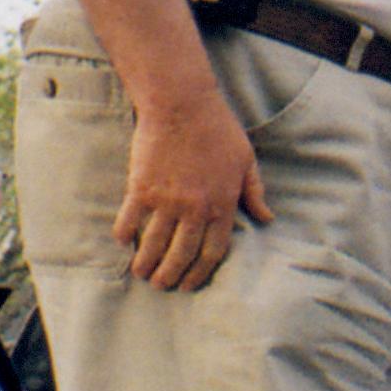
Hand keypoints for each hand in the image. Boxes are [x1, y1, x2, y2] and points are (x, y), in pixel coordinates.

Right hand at [114, 85, 271, 291]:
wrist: (182, 104)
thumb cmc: (218, 128)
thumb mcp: (247, 160)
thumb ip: (255, 193)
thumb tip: (267, 218)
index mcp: (222, 204)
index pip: (212, 252)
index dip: (200, 274)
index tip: (190, 284)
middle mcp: (195, 208)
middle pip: (181, 255)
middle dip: (170, 277)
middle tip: (162, 286)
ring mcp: (167, 200)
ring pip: (154, 245)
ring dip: (146, 264)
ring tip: (141, 274)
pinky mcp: (141, 188)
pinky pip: (130, 221)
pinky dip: (125, 235)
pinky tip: (123, 242)